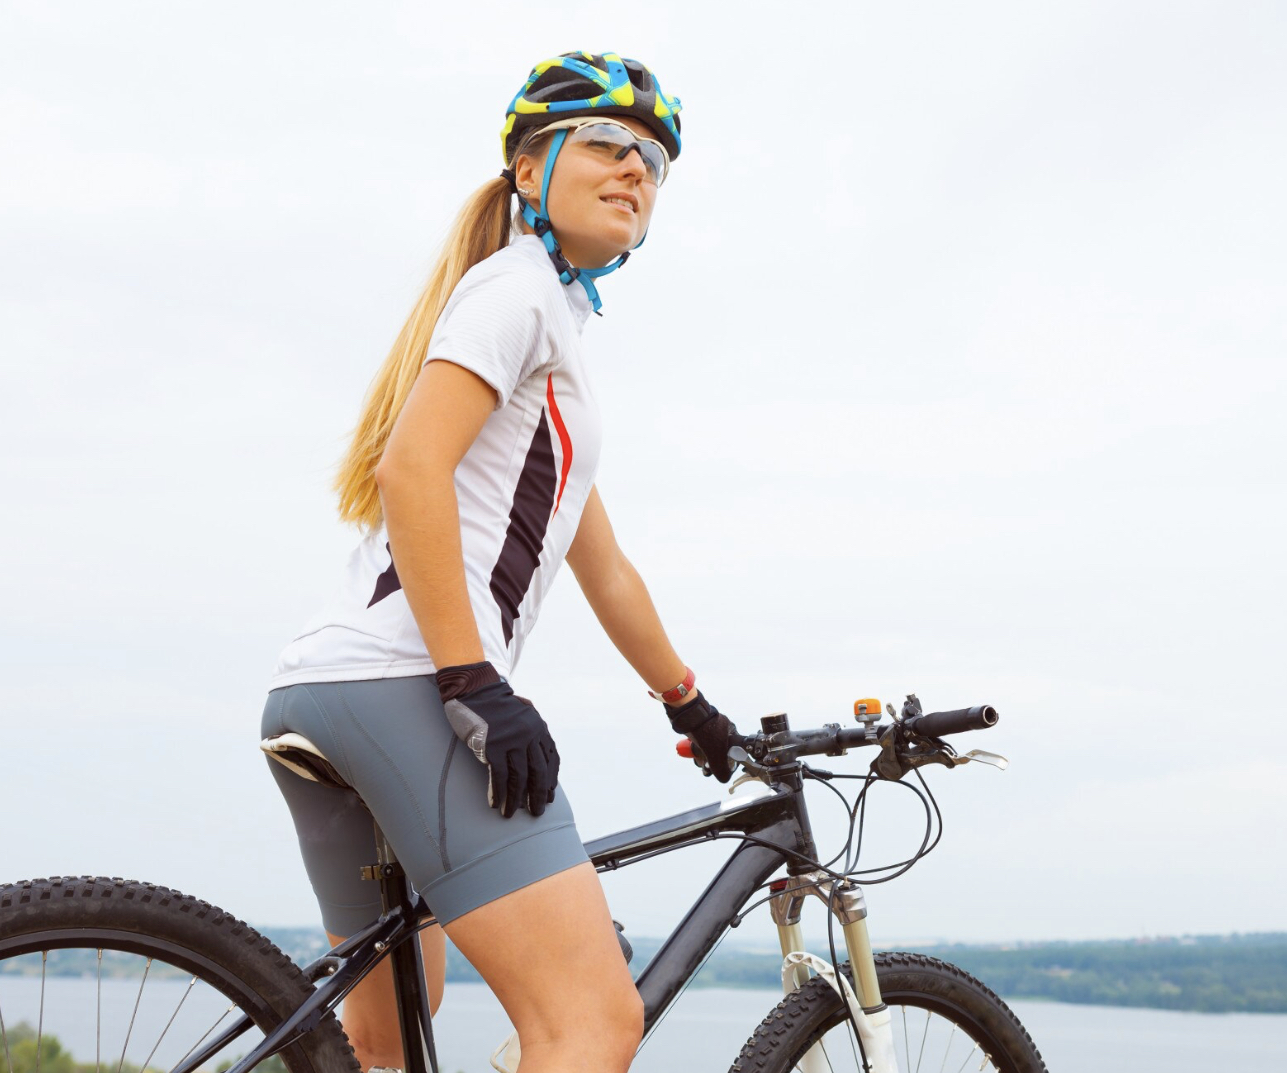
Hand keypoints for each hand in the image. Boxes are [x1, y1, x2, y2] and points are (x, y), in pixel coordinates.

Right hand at [437, 662, 559, 817]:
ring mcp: (511, 740)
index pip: (551, 759)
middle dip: (539, 795)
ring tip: (511, 814)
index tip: (550, 796)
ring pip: (519, 778)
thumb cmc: (496, 706)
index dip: (551, 780)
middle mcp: (529, 734)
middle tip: (537, 812)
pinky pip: (499, 776)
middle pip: (538, 772)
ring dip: (516, 799)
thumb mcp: (521, 715)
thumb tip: (537, 760)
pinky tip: (496, 803)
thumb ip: (531, 733)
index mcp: (539, 726)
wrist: (474, 690)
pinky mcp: (493, 746)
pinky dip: (499, 792)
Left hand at [664, 693, 740, 782]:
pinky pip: (702, 742)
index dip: (728, 763)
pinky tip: (693, 754)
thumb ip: (721, 768)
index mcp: (732, 732)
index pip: (734, 753)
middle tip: (706, 768)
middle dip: (713, 763)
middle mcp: (724, 729)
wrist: (686, 713)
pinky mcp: (701, 727)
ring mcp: (712, 728)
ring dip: (704, 757)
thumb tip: (724, 779)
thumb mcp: (715, 753)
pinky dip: (698, 749)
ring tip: (698, 761)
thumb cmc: (704, 730)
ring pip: (710, 748)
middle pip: (721, 752)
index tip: (719, 770)